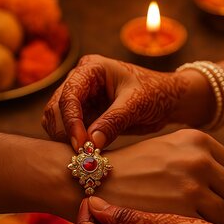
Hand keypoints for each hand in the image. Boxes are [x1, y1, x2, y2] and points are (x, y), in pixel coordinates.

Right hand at [42, 54, 206, 149]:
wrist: (167, 101)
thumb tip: (91, 142)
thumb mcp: (137, 105)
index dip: (70, 120)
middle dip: (66, 131)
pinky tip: (88, 154)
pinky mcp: (84, 115)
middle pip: (56, 108)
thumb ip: (114, 121)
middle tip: (82, 154)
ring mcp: (80, 98)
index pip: (69, 94)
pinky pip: (68, 131)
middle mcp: (80, 81)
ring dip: (66, 139)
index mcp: (91, 69)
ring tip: (86, 155)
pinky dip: (74, 143)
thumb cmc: (155, 94)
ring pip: (57, 121)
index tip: (80, 144)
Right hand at [100, 129, 223, 223]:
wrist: (91, 182)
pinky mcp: (183, 212)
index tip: (205, 194)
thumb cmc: (129, 170)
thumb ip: (198, 159)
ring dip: (208, 221)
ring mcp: (193, 185)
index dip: (221, 184)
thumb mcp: (166, 149)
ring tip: (182, 221)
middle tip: (195, 212)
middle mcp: (199, 158)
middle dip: (219, 203)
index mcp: (197, 139)